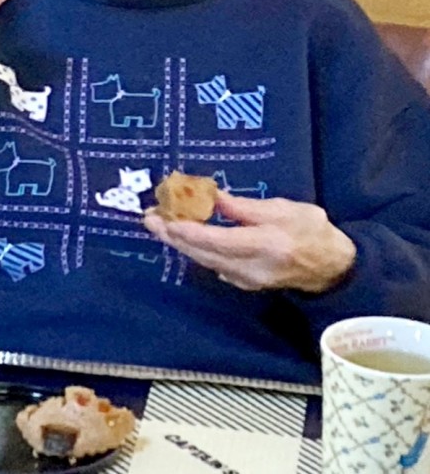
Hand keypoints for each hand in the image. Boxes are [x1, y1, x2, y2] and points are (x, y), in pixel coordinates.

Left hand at [144, 191, 355, 292]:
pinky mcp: (243, 282)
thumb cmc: (310, 230)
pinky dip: (194, 249)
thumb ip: (245, 207)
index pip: (219, 241)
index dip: (191, 231)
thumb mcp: (282, 209)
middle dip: (174, 236)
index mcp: (264, 245)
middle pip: (204, 254)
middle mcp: (251, 267)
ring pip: (204, 261)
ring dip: (179, 243)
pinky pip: (212, 264)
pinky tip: (181, 236)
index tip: (167, 220)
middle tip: (149, 218)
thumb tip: (213, 197)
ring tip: (158, 224)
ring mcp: (246, 279)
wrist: (330, 267)